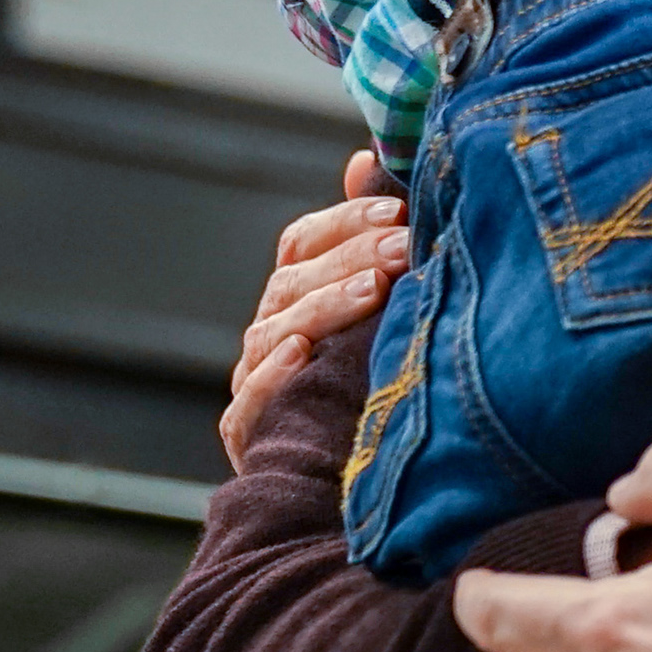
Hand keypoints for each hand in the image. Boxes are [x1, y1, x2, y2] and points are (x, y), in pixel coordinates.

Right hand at [221, 149, 409, 466]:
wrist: (362, 491)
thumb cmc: (378, 389)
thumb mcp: (384, 314)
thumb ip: (369, 239)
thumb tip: (365, 159)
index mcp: (296, 301)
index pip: (301, 245)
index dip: (345, 223)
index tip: (396, 212)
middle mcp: (270, 338)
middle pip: (291, 283)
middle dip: (349, 260)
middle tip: (402, 248)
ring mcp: (255, 387)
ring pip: (272, 334)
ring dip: (322, 308)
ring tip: (370, 291)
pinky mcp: (251, 439)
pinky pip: (248, 404)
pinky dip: (270, 377)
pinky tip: (299, 355)